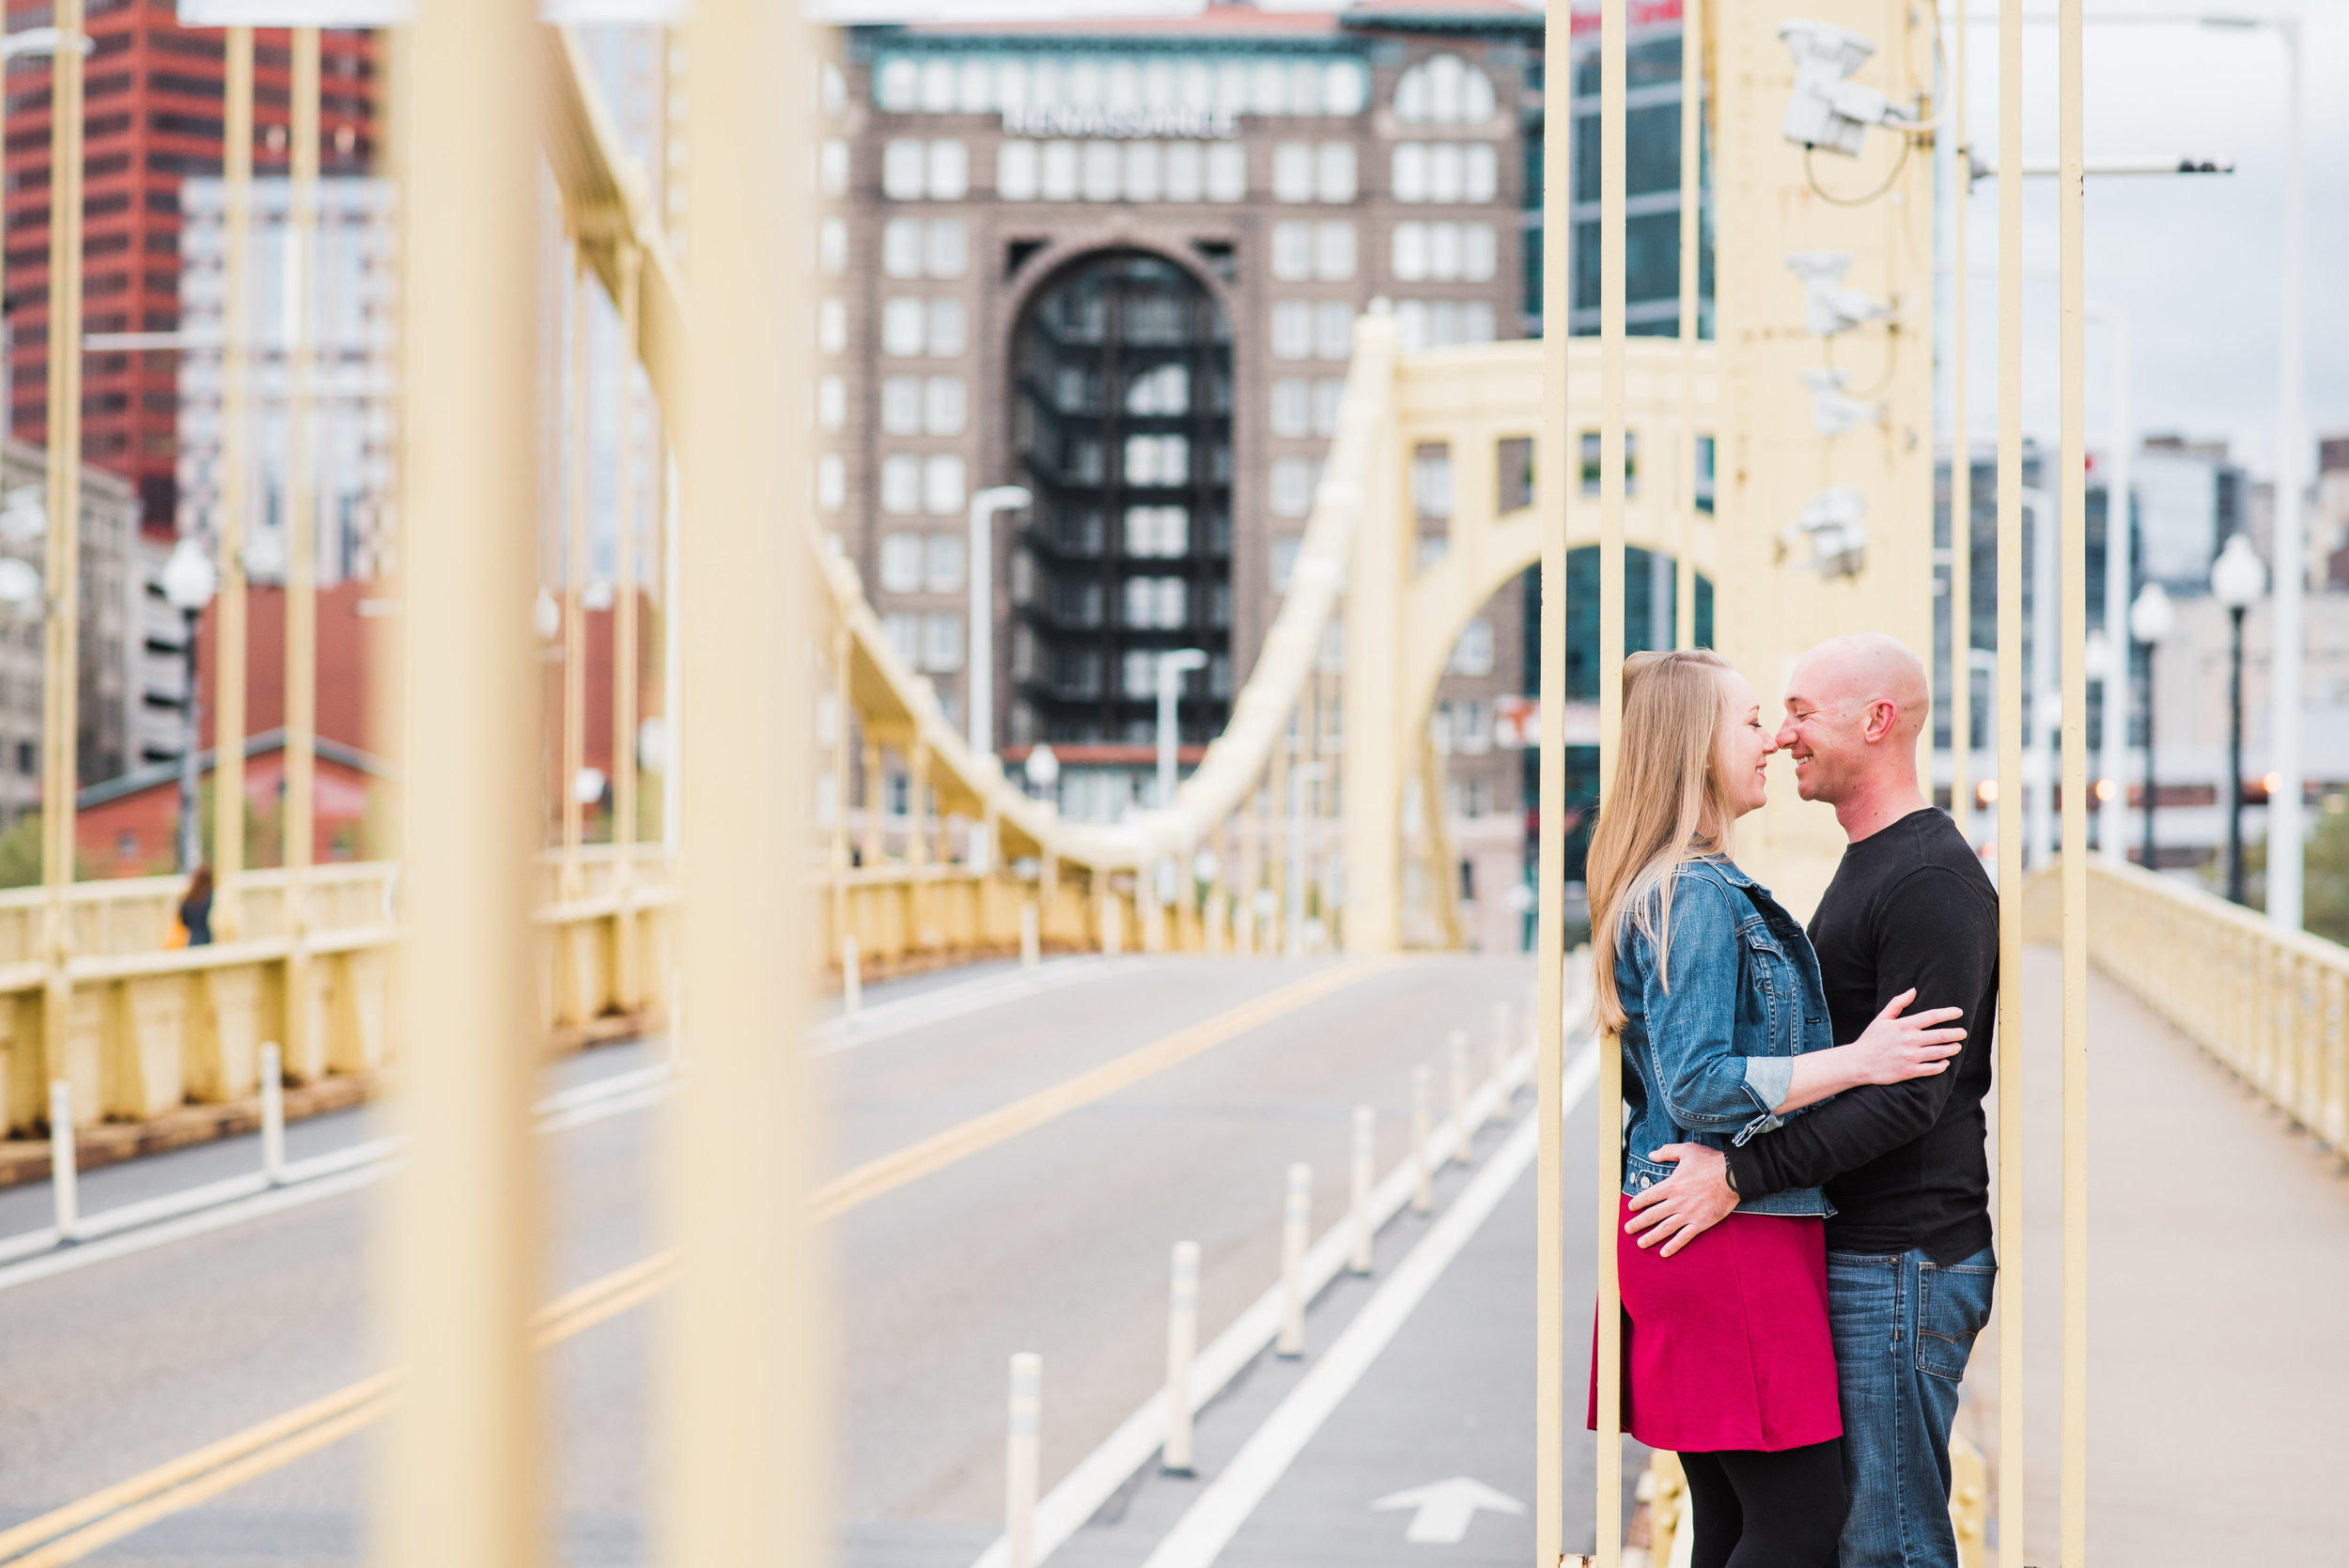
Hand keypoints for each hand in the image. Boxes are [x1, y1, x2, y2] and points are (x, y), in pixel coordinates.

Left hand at [1624, 1144, 1736, 1256]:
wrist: (1733, 1175)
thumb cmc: (1710, 1161)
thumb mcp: (1686, 1150)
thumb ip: (1667, 1151)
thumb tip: (1652, 1154)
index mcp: (1671, 1185)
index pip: (1648, 1196)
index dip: (1637, 1203)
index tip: (1630, 1208)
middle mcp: (1676, 1202)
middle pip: (1652, 1215)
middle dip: (1638, 1223)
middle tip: (1627, 1229)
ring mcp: (1688, 1214)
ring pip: (1665, 1228)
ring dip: (1651, 1237)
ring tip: (1641, 1243)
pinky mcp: (1700, 1223)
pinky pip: (1684, 1237)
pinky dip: (1674, 1246)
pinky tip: (1664, 1253)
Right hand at [1849, 988, 1966, 1084]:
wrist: (1858, 1063)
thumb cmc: (1871, 1039)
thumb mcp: (1882, 1018)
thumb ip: (1898, 1003)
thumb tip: (1913, 990)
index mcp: (1904, 1025)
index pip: (1932, 1016)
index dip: (1949, 1013)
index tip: (1959, 1012)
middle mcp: (1910, 1040)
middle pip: (1941, 1035)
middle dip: (1956, 1033)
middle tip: (1963, 1033)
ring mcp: (1911, 1057)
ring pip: (1940, 1052)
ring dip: (1952, 1049)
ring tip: (1957, 1047)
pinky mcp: (1909, 1071)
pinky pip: (1932, 1069)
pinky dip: (1941, 1066)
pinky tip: (1945, 1063)